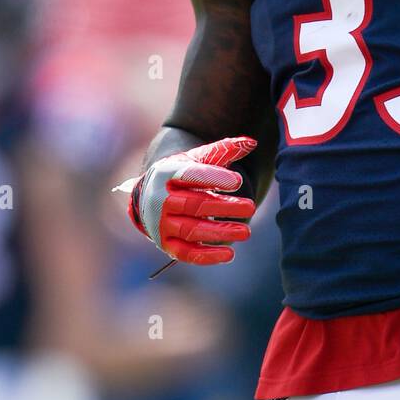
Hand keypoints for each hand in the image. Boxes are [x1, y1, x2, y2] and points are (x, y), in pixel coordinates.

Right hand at [117, 135, 256, 265]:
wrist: (147, 197)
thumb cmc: (180, 176)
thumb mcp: (196, 159)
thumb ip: (222, 151)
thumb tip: (251, 142)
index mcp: (167, 174)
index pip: (190, 175)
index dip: (214, 178)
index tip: (238, 182)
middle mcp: (160, 200)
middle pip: (194, 204)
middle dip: (223, 207)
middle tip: (250, 207)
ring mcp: (161, 224)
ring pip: (192, 230)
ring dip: (220, 233)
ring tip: (245, 231)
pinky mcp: (165, 244)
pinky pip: (186, 253)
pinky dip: (207, 256)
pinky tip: (229, 255)